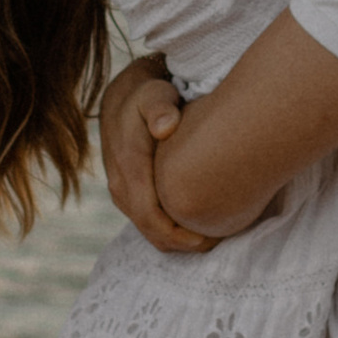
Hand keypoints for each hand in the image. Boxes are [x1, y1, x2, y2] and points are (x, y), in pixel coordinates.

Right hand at [98, 52, 213, 252]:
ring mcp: (121, 191)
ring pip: (148, 229)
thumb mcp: (154, 93)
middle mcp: (120, 185)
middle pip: (150, 230)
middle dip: (182, 243)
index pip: (150, 216)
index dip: (177, 235)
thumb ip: (160, 107)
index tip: (207, 239)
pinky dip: (169, 230)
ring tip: (209, 239)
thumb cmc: (147, 94)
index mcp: (128, 167)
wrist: (124, 95)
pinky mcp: (128, 192)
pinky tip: (194, 227)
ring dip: (176, 240)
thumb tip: (165, 127)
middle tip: (217, 244)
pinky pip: (147, 221)